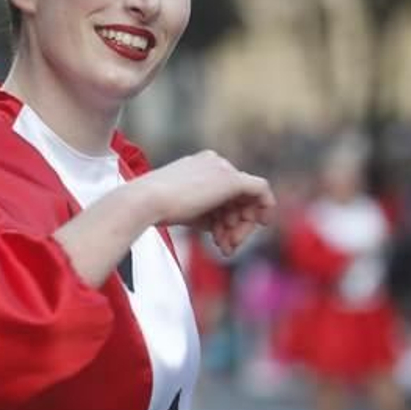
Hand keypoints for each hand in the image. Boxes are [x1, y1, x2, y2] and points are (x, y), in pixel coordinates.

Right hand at [132, 151, 274, 255]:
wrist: (146, 201)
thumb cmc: (156, 208)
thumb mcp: (187, 210)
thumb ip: (207, 214)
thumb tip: (222, 229)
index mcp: (200, 165)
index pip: (224, 193)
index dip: (225, 218)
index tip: (219, 239)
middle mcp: (214, 162)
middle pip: (237, 197)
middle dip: (236, 225)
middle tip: (227, 247)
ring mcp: (223, 168)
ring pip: (247, 199)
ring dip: (242, 226)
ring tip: (227, 247)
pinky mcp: (232, 179)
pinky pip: (261, 190)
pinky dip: (264, 207)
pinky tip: (263, 223)